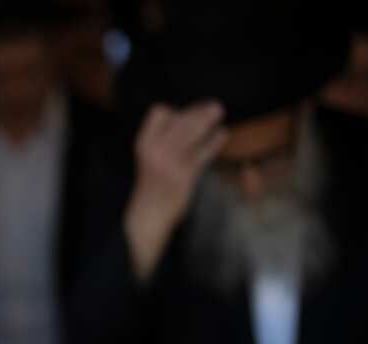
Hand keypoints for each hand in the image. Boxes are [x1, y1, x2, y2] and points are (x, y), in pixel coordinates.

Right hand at [124, 101, 227, 280]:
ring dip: (208, 120)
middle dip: (199, 111)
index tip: (187, 114)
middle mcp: (155, 150)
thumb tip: (195, 115)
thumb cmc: (152, 183)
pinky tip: (222, 135)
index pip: (159, 112)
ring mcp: (170, 163)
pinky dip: (215, 141)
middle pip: (180, 119)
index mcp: (144, 143)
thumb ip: (165, 138)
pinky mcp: (184, 175)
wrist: (149, 213)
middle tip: (215, 107)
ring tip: (219, 113)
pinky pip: (203, 153)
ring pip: (192, 132)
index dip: (176, 110)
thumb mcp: (150, 156)